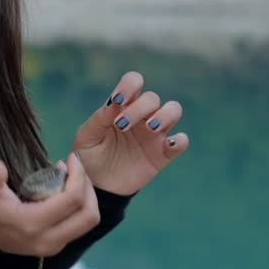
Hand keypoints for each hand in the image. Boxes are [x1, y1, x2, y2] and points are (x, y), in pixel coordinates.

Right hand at [0, 153, 99, 256]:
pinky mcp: (57, 247)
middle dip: (87, 186)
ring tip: (75, 179)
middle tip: (76, 168)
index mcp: (30, 224)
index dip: (78, 176)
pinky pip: (81, 226)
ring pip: (88, 222)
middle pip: (87, 214)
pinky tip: (69, 191)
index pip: (70, 200)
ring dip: (88, 197)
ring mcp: (53, 247)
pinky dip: (81, 207)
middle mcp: (47, 240)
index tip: (71, 158)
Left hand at [72, 71, 189, 195]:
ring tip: (150, 128)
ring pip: (174, 110)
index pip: (134, 82)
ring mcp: (155, 134)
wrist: (98, 186)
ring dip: (164, 115)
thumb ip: (99, 119)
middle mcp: (142, 115)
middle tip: (122, 125)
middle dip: (139, 108)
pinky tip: (168, 145)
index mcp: (122, 106)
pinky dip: (180, 140)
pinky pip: (181, 141)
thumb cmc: (90, 156)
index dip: (130, 85)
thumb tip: (114, 103)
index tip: (119, 100)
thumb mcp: (87, 137)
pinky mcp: (163, 154)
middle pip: (152, 98)